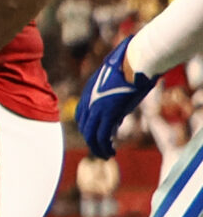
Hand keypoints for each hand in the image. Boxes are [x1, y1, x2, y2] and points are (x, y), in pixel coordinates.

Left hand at [77, 36, 156, 157]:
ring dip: (98, 148)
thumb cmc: (130, 66)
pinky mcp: (109, 113)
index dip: (89, 128)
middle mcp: (89, 101)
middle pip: (85, 127)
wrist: (135, 61)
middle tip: (101, 150)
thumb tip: (117, 114)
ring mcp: (97, 107)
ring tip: (106, 155)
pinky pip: (103, 136)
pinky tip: (111, 152)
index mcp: (88, 92)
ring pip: (91, 135)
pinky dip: (104, 147)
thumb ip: (112, 98)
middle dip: (92, 141)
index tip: (97, 135)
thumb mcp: (116, 83)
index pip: (82, 116)